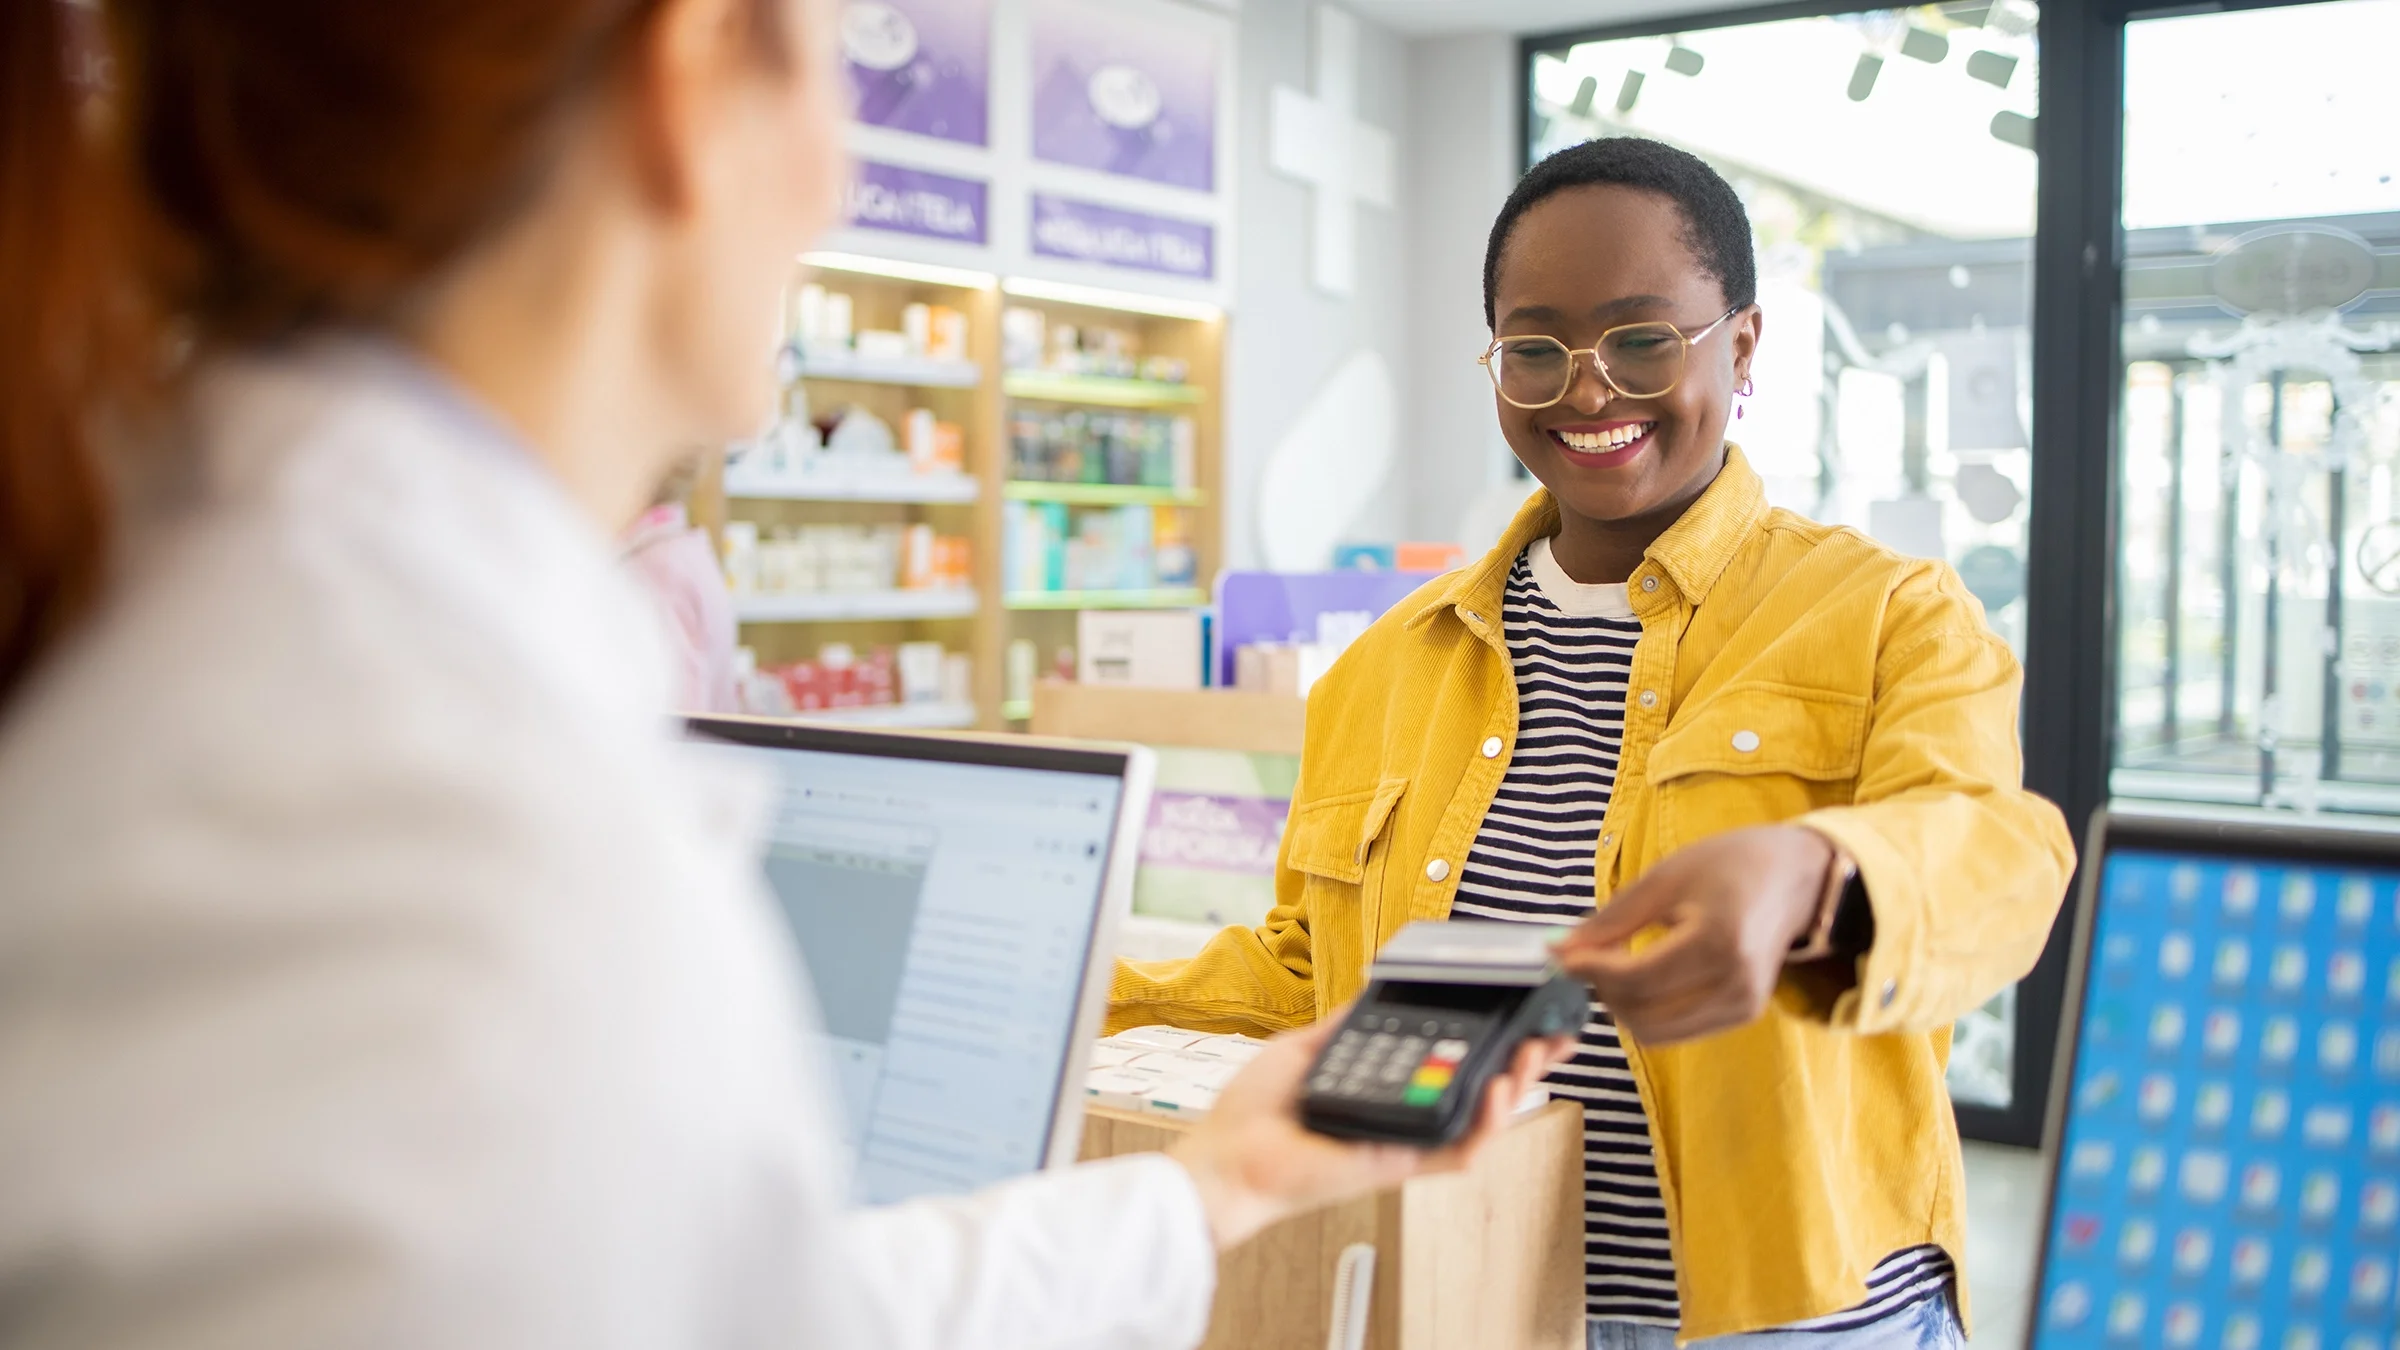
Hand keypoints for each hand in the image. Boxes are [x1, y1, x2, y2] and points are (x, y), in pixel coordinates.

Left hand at [1166, 1012, 1573, 1249]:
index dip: (1492, 1047)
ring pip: (1481, 1123)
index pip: (1451, 1068)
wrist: (1229, 1154)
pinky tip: (1497, 1091)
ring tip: (1532, 1055)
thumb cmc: (1254, 1112)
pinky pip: (1457, 1153)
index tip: (1521, 1018)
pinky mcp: (1400, 1165)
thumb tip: (1376, 989)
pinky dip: (1486, 1126)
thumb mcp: (1305, 1047)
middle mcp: (1402, 1116)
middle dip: (1522, 1064)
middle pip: (1480, 1093)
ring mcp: (1405, 1142)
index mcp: (1384, 1090)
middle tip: (1550, 1035)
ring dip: (1516, 1089)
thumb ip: (1347, 1024)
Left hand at [1551, 825, 1831, 1046]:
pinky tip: (1643, 976)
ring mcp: (1744, 1006)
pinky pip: (1677, 1029)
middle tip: (1587, 958)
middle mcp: (1737, 984)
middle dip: (1603, 991)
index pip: (1638, 977)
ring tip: (1615, 965)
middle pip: (1643, 1014)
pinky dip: (1648, 1010)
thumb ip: (1613, 919)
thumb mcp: (1666, 878)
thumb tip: (1562, 951)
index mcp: (1720, 942)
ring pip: (1656, 1031)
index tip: (1562, 955)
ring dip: (1623, 1006)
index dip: (1591, 971)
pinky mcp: (1744, 1015)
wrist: (1796, 878)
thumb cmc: (1730, 865)